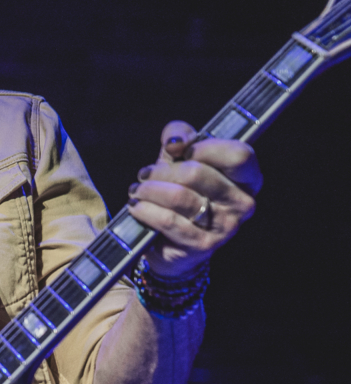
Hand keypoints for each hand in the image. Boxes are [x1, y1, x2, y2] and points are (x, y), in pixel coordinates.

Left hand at [127, 120, 262, 277]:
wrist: (169, 242)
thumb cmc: (180, 193)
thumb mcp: (180, 160)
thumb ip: (181, 139)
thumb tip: (176, 142)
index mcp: (247, 178)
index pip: (238, 155)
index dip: (205, 148)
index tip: (179, 151)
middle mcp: (243, 203)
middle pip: (197, 173)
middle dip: (161, 171)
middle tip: (144, 175)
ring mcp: (226, 226)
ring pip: (179, 196)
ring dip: (148, 190)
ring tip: (137, 190)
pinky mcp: (204, 245)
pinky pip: (168, 220)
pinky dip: (145, 210)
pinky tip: (136, 207)